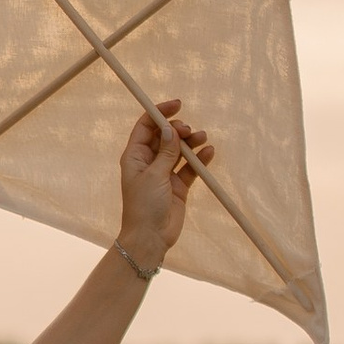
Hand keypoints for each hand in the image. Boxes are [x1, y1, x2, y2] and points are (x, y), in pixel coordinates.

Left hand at [118, 97, 212, 275]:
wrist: (150, 238)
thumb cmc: (144, 206)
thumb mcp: (154, 175)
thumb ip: (165, 152)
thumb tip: (170, 129)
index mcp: (135, 156)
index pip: (146, 126)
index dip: (159, 113)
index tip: (177, 105)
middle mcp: (149, 162)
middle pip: (164, 136)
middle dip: (178, 129)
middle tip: (189, 132)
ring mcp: (164, 173)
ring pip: (179, 150)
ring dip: (191, 142)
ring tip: (202, 139)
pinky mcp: (178, 186)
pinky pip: (190, 167)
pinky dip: (199, 159)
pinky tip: (209, 152)